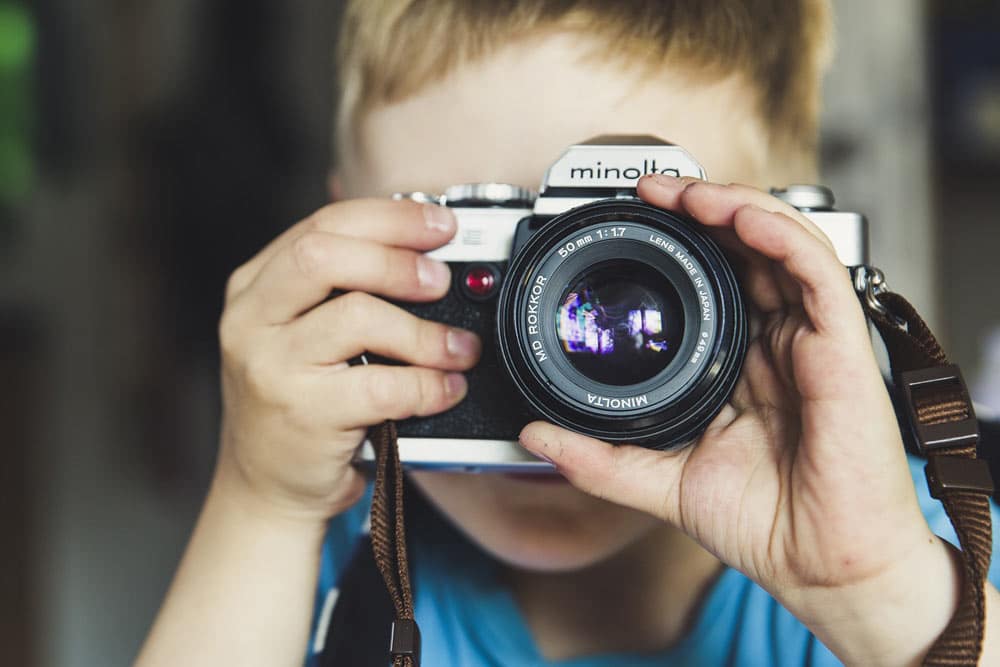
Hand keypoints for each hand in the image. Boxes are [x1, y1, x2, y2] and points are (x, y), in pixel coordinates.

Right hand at [215, 199, 480, 522]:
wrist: (265, 488)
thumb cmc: (298, 404)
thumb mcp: (302, 334)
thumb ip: (344, 290)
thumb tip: (426, 254)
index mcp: (255, 287)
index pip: (322, 225)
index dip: (389, 218)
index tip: (439, 223)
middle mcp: (252, 321)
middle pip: (325, 256)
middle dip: (397, 260)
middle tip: (441, 280)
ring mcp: (271, 368)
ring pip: (358, 317)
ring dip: (424, 331)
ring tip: (458, 348)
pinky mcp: (303, 415)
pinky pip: (381, 386)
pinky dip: (427, 385)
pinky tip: (446, 389)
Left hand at [519, 176, 957, 663]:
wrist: (822, 568)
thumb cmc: (765, 524)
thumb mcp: (661, 482)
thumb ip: (598, 458)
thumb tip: (535, 436)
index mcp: (743, 363)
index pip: (717, 279)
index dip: (680, 242)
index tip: (632, 220)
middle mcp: (779, 341)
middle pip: (747, 248)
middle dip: (701, 207)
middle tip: (651, 191)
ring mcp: (811, 339)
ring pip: (781, 242)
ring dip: (734, 205)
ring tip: (683, 193)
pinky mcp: (842, 346)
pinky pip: (816, 271)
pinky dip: (777, 233)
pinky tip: (737, 215)